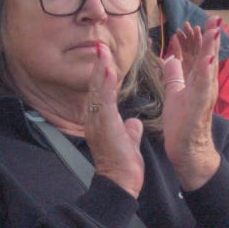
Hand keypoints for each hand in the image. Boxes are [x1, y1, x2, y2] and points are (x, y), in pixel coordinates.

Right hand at [80, 49, 145, 199]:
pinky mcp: (104, 125)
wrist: (120, 182)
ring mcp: (97, 121)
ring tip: (102, 51)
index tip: (105, 58)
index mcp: (100, 120)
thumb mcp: (128, 141)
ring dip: (100, 69)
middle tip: (100, 46)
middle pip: (95, 86)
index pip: (101, 92)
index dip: (102, 74)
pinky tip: (107, 70)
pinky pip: (104, 101)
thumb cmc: (123, 164)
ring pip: (97, 90)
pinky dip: (105, 84)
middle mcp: (94, 118)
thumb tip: (134, 123)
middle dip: (98, 65)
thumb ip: (130, 130)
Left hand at [154, 18, 223, 191]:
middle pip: (210, 56)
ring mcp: (205, 94)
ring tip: (215, 29)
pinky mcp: (199, 104)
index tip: (204, 20)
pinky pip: (203, 84)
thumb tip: (170, 55)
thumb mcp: (176, 92)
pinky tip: (208, 57)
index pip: (202, 54)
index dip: (202, 38)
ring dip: (212, 47)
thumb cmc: (183, 122)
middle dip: (212, 37)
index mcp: (199, 80)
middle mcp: (206, 85)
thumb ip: (175, 74)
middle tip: (216, 17)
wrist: (188, 149)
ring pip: (209, 66)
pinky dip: (206, 70)